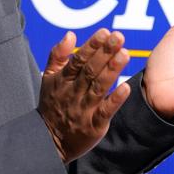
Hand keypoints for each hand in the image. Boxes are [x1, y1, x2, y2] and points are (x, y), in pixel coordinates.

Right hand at [37, 29, 131, 163]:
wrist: (47, 141)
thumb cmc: (52, 104)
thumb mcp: (48, 78)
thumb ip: (58, 55)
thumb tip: (70, 34)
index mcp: (63, 80)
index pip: (78, 59)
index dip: (92, 45)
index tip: (105, 32)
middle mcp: (73, 92)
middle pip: (90, 70)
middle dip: (105, 53)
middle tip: (119, 37)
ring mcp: (84, 109)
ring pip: (99, 87)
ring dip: (112, 71)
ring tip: (125, 54)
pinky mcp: (94, 125)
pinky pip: (105, 111)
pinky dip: (115, 100)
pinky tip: (126, 88)